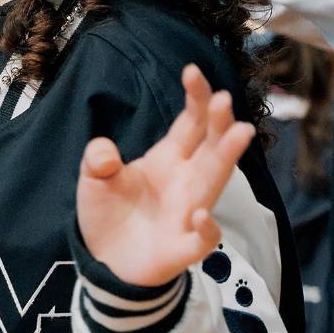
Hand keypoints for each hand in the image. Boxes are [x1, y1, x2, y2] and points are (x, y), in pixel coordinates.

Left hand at [76, 65, 255, 286]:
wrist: (106, 261)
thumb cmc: (109, 212)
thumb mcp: (94, 178)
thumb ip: (97, 159)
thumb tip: (104, 152)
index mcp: (168, 158)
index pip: (190, 123)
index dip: (196, 98)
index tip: (193, 71)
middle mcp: (185, 180)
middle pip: (209, 146)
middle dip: (219, 122)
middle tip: (225, 99)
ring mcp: (188, 212)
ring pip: (214, 182)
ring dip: (227, 157)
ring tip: (239, 133)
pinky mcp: (182, 247)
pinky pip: (202, 239)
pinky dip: (206, 228)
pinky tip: (200, 216)